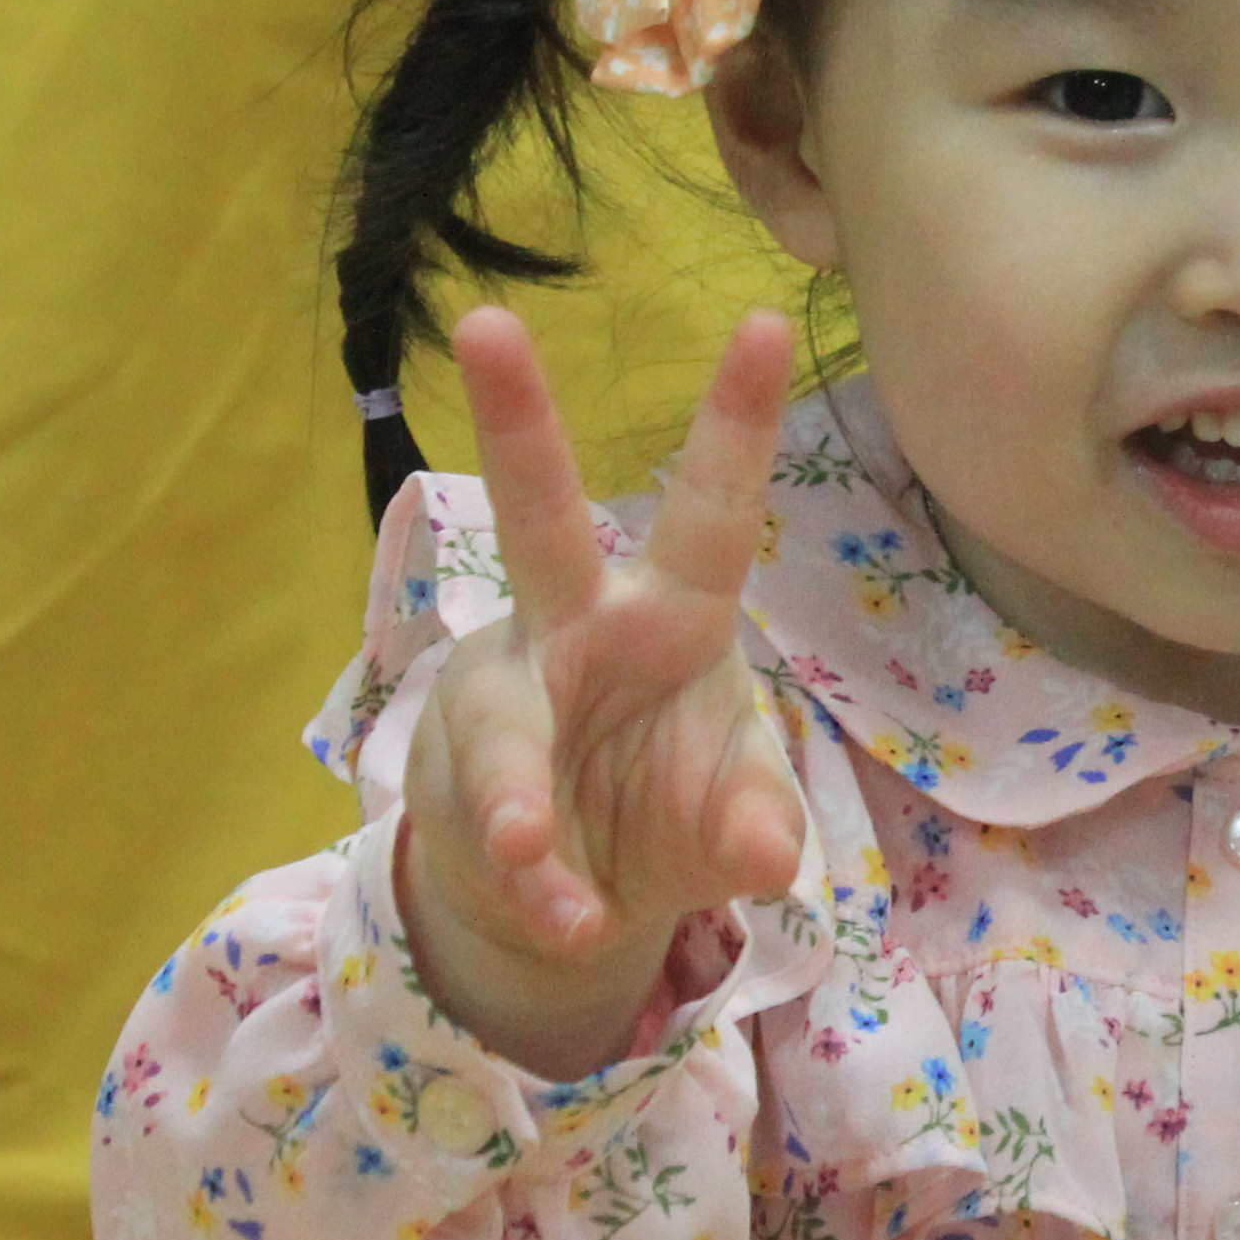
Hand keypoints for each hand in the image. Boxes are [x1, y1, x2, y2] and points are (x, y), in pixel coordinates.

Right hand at [391, 304, 806, 1074]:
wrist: (570, 896)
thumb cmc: (670, 803)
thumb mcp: (736, 813)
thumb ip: (757, 820)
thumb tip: (771, 855)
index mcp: (672, 613)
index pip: (711, 509)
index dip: (736, 422)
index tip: (766, 321)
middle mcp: (581, 630)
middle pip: (539, 516)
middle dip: (517, 424)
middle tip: (485, 324)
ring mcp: (513, 702)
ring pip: (503, 718)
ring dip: (518, 788)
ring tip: (535, 848)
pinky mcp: (468, 785)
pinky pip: (503, 835)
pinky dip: (546, 888)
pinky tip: (571, 917)